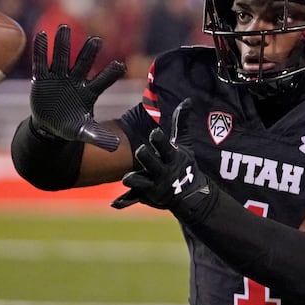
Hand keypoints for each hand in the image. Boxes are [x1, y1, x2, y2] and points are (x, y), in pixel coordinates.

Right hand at [30, 25, 125, 150]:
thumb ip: (98, 136)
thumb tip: (114, 146)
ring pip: (62, 58)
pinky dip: (41, 50)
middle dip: (88, 52)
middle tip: (96, 40)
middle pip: (83, 64)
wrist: (50, 126)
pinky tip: (41, 35)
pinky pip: (41, 62)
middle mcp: (75, 80)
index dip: (111, 73)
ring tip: (64, 28)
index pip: (103, 81)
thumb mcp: (84, 132)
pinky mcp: (42, 78)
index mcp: (89, 92)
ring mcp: (59, 77)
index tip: (121, 65)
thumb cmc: (70, 126)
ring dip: (63, 44)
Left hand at [112, 99, 213, 220]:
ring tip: (126, 178)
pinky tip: (114, 204)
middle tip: (140, 150)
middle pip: (152, 164)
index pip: (166, 148)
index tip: (154, 133)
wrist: (190, 195)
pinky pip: (133, 199)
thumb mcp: (184, 144)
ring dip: (134, 180)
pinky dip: (124, 202)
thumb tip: (187, 100)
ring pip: (141, 183)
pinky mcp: (145, 196)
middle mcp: (163, 172)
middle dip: (147, 158)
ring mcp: (154, 185)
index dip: (160, 141)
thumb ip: (181, 123)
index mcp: (172, 158)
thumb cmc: (184, 164)